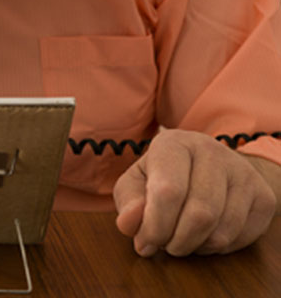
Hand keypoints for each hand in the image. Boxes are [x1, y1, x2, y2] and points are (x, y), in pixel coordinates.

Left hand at [113, 129, 276, 255]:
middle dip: (176, 241)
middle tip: (165, 244)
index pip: (168, 191)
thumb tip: (129, 224)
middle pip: (199, 215)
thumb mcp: (135, 184)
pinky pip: (240, 238)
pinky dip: (217, 248)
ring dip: (196, 247)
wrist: (210, 169)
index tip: (146, 241)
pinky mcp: (263, 196)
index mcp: (173, 143)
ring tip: (182, 238)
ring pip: (221, 231)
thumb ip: (128, 204)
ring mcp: (243, 173)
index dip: (155, 226)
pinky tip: (204, 235)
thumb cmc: (163, 177)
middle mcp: (212, 151)